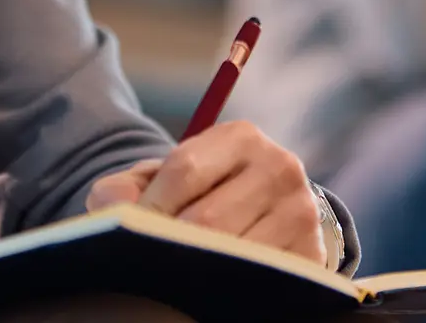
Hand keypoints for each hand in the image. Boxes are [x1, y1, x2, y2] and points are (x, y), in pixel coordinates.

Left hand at [85, 121, 324, 263]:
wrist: (266, 216)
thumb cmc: (202, 195)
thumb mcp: (165, 179)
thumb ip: (126, 188)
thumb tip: (114, 209)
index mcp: (241, 137)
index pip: (185, 169)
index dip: (149, 207)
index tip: (127, 233)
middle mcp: (280, 166)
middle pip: (209, 218)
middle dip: (170, 245)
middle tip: (147, 263)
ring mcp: (301, 211)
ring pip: (235, 253)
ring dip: (199, 270)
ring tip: (176, 276)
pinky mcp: (312, 253)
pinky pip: (262, 278)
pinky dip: (231, 287)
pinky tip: (212, 286)